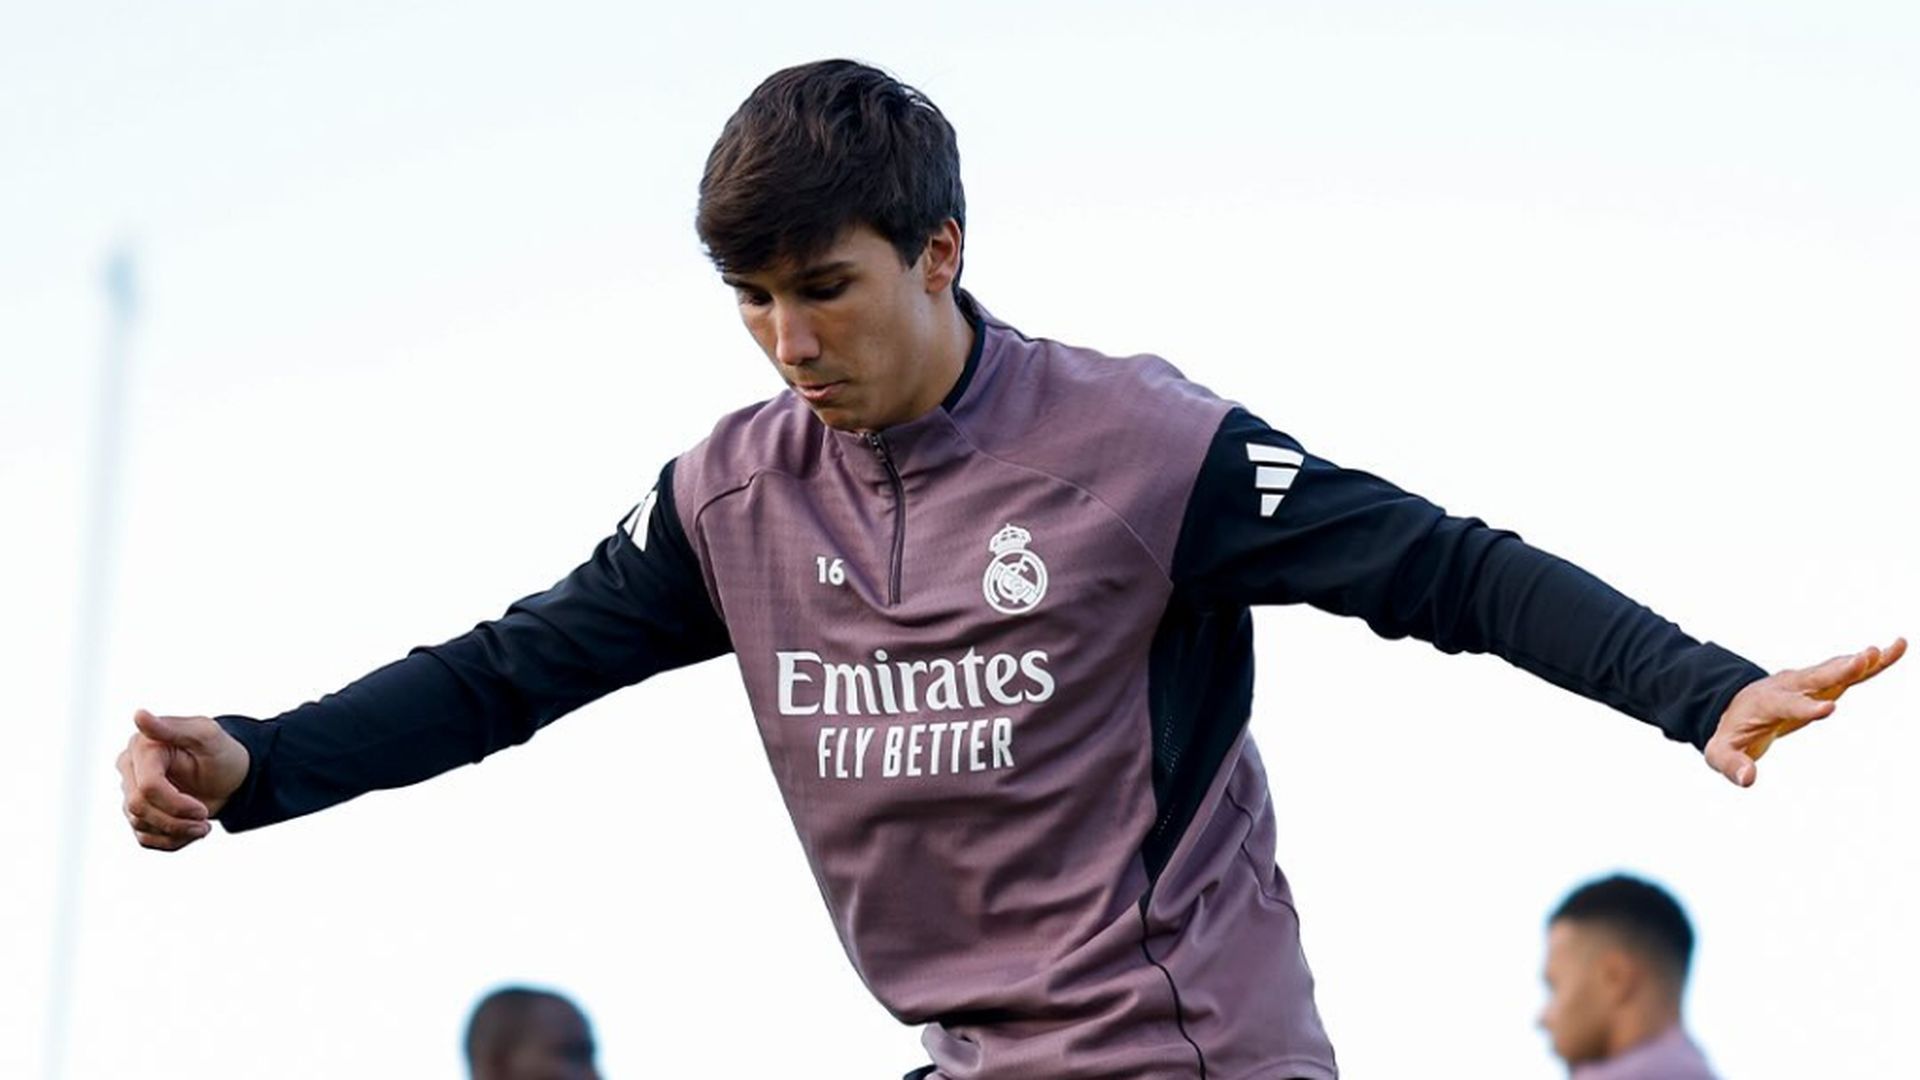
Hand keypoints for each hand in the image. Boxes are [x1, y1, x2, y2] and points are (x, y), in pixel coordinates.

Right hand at [116, 708, 250, 850]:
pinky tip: (191, 830)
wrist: (230, 776)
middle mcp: (130, 769)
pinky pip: (145, 839)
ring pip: (141, 826)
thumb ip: (172, 728)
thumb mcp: (207, 736)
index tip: (202, 812)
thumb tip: (139, 715)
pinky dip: (171, 841)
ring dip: (177, 832)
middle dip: (176, 821)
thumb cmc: (221, 751)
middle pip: (139, 810)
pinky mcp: (138, 814)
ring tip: (203, 825)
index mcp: (142, 747)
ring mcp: (131, 792)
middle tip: (205, 821)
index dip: (175, 804)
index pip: (148, 788)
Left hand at [1705, 638, 1905, 786]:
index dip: (1807, 707)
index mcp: (1767, 703)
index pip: (1788, 705)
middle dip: (1839, 670)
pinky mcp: (1821, 681)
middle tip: (1863, 658)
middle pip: (1815, 678)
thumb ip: (1732, 764)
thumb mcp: (1722, 752)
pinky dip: (1872, 661)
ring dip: (1859, 661)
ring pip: (1835, 670)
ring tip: (1882, 651)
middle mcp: (1788, 686)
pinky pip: (1849, 671)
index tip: (1829, 708)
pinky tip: (1894, 649)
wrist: (1733, 706)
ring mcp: (1806, 681)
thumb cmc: (1730, 733)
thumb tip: (1748, 780)